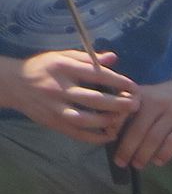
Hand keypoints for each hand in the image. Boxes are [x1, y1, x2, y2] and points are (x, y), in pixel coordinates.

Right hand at [1, 50, 134, 141]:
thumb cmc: (43, 68)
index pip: (95, 74)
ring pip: (85, 119)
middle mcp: (58, 88)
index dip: (118, 82)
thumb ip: (88, 59)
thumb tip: (114, 58)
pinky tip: (110, 134)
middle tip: (135, 105)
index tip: (134, 87)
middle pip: (93, 99)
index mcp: (62, 68)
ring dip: (108, 121)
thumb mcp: (62, 57)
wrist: (14, 84)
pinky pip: (78, 134)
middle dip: (118, 104)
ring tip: (122, 119)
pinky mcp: (54, 123)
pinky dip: (96, 137)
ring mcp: (55, 108)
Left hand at [113, 77, 171, 168]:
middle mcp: (155, 103)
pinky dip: (164, 154)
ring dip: (144, 154)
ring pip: (154, 137)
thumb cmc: (167, 97)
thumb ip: (130, 106)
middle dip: (127, 148)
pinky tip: (158, 162)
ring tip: (138, 165)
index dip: (114, 128)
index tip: (108, 141)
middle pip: (138, 129)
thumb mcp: (147, 94)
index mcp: (141, 95)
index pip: (123, 113)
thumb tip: (112, 129)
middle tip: (121, 162)